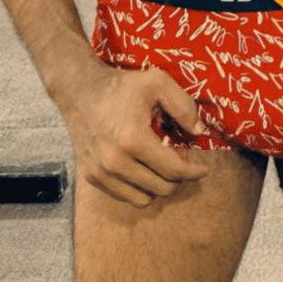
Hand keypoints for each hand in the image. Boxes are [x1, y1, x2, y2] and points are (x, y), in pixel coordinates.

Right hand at [60, 56, 211, 207]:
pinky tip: (142, 167)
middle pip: (162, 188)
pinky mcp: (91, 177)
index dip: (194, 173)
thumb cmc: (120, 85)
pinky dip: (139, 187)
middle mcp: (115, 162)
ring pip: (144, 199)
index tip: (204, 169)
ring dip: (158, 185)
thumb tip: (199, 132)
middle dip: (178, 176)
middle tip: (178, 157)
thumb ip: (183, 106)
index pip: (173, 171)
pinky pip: (125, 196)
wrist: (79, 89)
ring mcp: (101, 172)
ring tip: (159, 162)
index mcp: (133, 140)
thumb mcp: (157, 82)